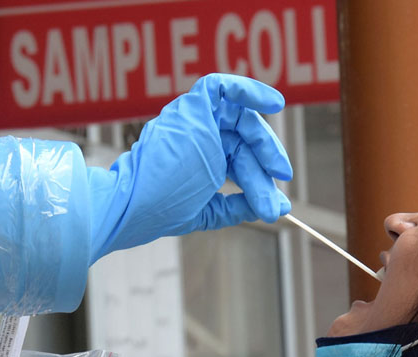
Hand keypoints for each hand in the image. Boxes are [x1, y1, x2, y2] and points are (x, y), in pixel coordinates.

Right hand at [88, 73, 292, 260]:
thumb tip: (282, 207)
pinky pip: (222, 87)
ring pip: (240, 121)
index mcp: (197, 156)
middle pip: (242, 141)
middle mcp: (195, 134)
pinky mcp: (191, 107)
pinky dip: (249, 89)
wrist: (135, 204)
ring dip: (264, 143)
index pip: (237, 160)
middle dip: (265, 164)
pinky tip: (275, 102)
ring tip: (279, 168)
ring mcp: (192, 120)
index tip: (277, 203)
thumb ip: (241, 206)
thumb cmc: (161, 209)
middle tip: (282, 182)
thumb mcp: (209, 210)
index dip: (260, 178)